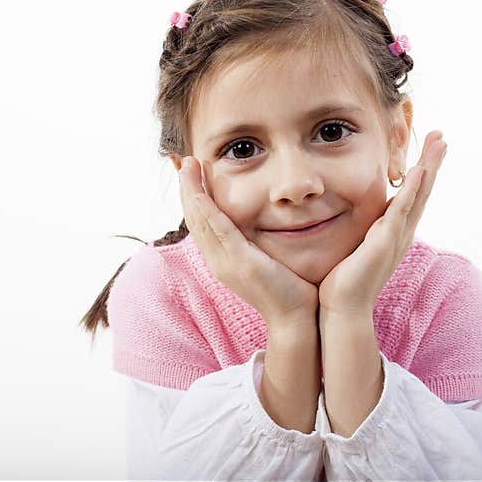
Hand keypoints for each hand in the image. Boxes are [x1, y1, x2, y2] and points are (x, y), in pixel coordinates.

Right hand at [178, 156, 318, 327]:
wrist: (297, 320)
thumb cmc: (291, 290)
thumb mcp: (269, 260)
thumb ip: (261, 242)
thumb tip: (268, 222)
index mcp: (223, 259)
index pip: (202, 223)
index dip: (194, 197)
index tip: (192, 173)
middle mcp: (218, 261)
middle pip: (195, 218)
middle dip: (188, 188)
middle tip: (184, 162)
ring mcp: (226, 263)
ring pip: (200, 220)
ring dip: (191, 191)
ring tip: (187, 165)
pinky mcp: (240, 262)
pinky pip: (217, 230)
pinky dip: (205, 208)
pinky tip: (197, 191)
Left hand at [318, 131, 447, 316]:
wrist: (342, 310)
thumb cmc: (342, 283)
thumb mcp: (353, 247)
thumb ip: (358, 232)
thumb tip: (347, 218)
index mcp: (393, 233)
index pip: (411, 196)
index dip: (421, 172)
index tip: (427, 148)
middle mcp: (401, 233)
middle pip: (423, 191)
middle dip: (432, 162)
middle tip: (441, 136)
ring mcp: (396, 237)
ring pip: (418, 195)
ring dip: (429, 167)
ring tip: (439, 142)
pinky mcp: (384, 242)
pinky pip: (400, 211)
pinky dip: (411, 190)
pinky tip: (418, 170)